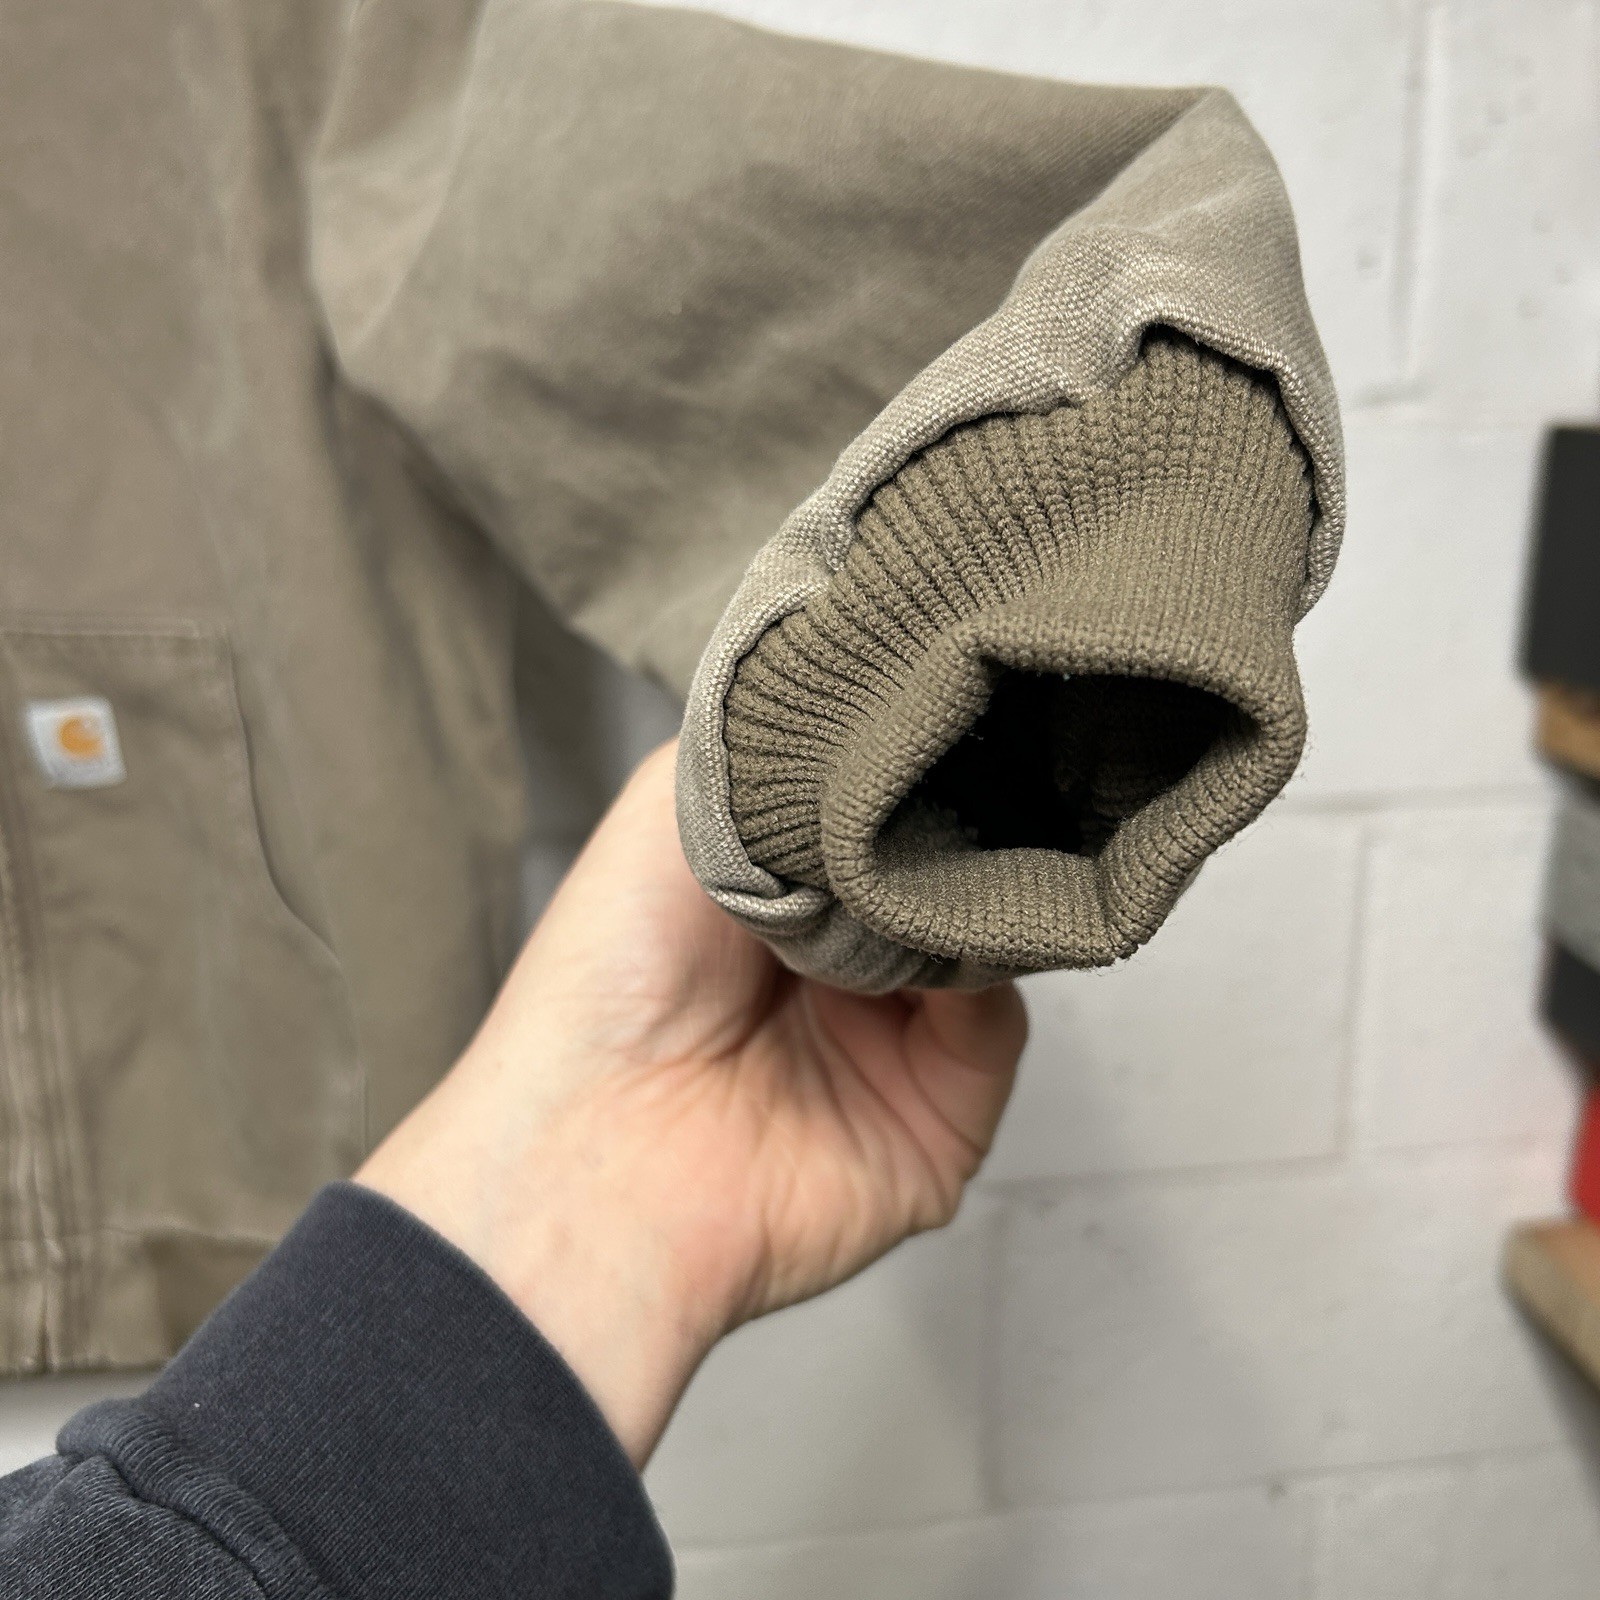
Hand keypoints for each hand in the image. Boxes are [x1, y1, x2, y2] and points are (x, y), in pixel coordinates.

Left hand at [357, 742, 1025, 1463]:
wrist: (597, 1144)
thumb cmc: (605, 981)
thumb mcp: (671, 811)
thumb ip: (775, 753)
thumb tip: (875, 730)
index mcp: (785, 910)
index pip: (885, 826)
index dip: (907, 779)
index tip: (932, 723)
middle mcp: (845, 978)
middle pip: (947, 881)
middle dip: (955, 830)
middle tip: (955, 785)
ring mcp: (895, 1049)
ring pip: (985, 945)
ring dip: (968, 896)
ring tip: (921, 868)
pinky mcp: (938, 1123)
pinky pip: (996, 1026)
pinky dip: (979, 974)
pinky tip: (930, 944)